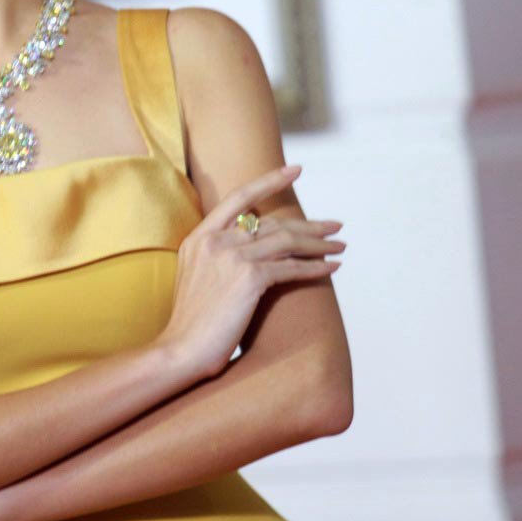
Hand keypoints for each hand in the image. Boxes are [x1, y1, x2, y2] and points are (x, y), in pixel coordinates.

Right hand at [158, 163, 344, 381]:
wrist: (180, 349)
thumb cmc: (191, 323)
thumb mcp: (196, 276)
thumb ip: (218, 255)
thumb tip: (252, 247)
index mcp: (200, 237)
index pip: (239, 197)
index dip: (269, 181)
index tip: (295, 170)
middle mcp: (216, 240)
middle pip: (272, 222)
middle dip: (309, 224)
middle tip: (334, 225)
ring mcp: (232, 257)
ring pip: (286, 241)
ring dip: (319, 243)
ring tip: (340, 246)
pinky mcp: (249, 278)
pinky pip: (291, 268)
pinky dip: (315, 267)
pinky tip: (332, 268)